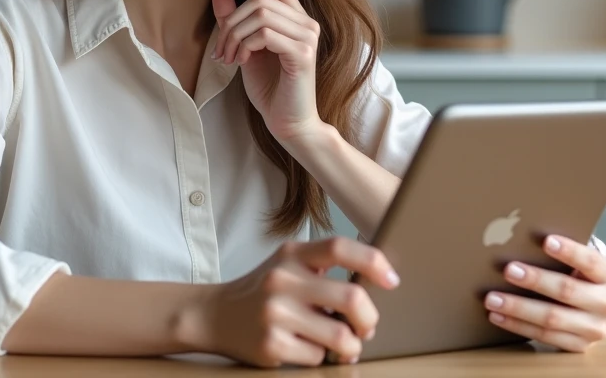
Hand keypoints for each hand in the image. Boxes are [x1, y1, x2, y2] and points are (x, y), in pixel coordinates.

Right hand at [188, 237, 399, 367]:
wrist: (214, 314)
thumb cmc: (263, 289)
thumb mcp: (288, 264)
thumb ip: (323, 267)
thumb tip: (375, 284)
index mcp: (293, 254)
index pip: (339, 248)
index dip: (373, 262)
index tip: (392, 280)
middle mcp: (283, 279)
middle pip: (351, 297)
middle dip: (369, 319)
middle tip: (367, 327)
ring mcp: (276, 313)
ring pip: (340, 335)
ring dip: (350, 345)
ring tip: (345, 345)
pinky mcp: (271, 344)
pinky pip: (317, 357)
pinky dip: (322, 357)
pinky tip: (309, 348)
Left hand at [211, 0, 320, 142]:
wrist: (287, 122)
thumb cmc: (269, 87)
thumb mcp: (246, 46)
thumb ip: (235, 18)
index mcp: (296, 18)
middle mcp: (307, 23)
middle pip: (260, 0)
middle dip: (231, 22)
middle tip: (221, 49)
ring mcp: (308, 38)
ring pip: (260, 15)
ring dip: (235, 36)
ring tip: (229, 58)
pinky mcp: (303, 54)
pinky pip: (265, 35)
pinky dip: (246, 46)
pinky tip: (242, 62)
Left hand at [484, 235, 605, 351]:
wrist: (590, 306)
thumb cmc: (575, 274)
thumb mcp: (576, 261)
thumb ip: (558, 251)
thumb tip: (517, 237)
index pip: (591, 261)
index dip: (569, 252)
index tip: (546, 241)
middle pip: (567, 290)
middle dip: (535, 280)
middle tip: (508, 270)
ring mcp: (595, 328)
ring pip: (552, 318)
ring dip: (518, 307)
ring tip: (493, 298)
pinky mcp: (579, 345)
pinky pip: (544, 337)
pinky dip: (517, 326)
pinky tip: (498, 316)